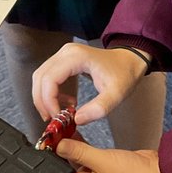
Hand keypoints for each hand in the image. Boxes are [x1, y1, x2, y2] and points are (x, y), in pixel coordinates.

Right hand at [31, 43, 148, 124]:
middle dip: (42, 102)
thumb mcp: (116, 94)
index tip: (57, 118)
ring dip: (44, 97)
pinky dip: (50, 92)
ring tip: (58, 113)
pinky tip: (66, 102)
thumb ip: (98, 108)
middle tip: (53, 119)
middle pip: (40, 78)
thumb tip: (76, 119)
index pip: (49, 80)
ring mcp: (64, 54)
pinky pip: (48, 76)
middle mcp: (66, 52)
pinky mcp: (65, 59)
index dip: (48, 102)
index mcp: (76, 57)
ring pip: (41, 77)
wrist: (130, 60)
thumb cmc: (124, 74)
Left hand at [54, 140, 167, 172]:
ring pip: (78, 159)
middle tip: (55, 129)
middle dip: (62, 148)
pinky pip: (89, 156)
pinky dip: (83, 146)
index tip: (49, 138)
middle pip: (69, 165)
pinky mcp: (106, 167)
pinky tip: (76, 134)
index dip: (54, 155)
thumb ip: (79, 152)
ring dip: (72, 144)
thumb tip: (58, 146)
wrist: (158, 172)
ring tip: (64, 127)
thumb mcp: (102, 161)